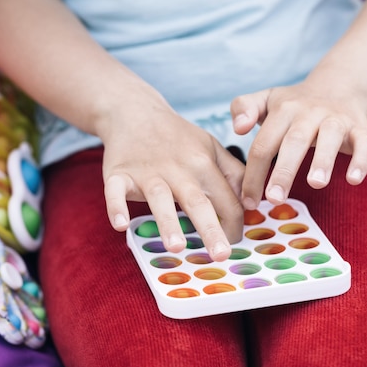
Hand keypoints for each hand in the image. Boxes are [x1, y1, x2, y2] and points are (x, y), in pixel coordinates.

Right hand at [100, 94, 244, 260]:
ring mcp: (147, 172)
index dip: (234, 224)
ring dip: (168, 222)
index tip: (234, 246)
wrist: (134, 111)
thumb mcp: (211, 146)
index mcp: (203, 163)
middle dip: (210, 229)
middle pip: (197, 201)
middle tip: (221, 255)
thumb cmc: (177, 136)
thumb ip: (233, 173)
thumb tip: (251, 204)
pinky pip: (115, 191)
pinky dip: (116, 207)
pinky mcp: (118, 173)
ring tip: (177, 246)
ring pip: (160, 198)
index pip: (226, 199)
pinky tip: (121, 225)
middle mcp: (178, 168)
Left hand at [231, 81, 366, 209]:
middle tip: (276, 198)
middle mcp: (309, 113)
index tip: (249, 202)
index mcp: (283, 111)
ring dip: (323, 160)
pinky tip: (353, 180)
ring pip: (330, 136)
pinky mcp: (359, 127)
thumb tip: (237, 128)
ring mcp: (336, 119)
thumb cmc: (296, 104)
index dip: (254, 174)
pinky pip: (364, 142)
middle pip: (294, 141)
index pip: (263, 144)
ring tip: (315, 184)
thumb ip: (244, 107)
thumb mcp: (267, 100)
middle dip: (284, 171)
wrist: (340, 86)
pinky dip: (361, 160)